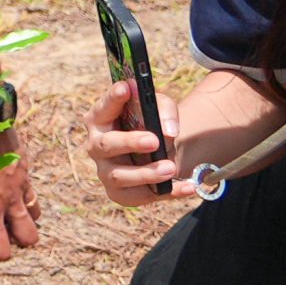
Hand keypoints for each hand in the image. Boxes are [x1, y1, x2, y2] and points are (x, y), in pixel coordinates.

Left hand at [0, 139, 40, 259]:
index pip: (0, 250)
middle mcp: (10, 201)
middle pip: (29, 238)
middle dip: (14, 240)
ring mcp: (21, 184)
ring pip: (35, 215)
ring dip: (22, 218)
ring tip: (3, 209)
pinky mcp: (25, 168)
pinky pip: (31, 191)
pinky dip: (22, 196)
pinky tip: (5, 187)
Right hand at [81, 78, 177, 204]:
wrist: (155, 153)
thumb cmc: (148, 124)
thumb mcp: (158, 108)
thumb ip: (163, 110)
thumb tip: (168, 130)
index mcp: (100, 119)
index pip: (103, 107)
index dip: (112, 98)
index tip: (126, 88)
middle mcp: (96, 146)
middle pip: (106, 145)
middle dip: (130, 142)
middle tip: (154, 140)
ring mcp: (106, 172)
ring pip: (119, 176)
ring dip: (146, 173)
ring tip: (171, 167)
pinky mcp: (121, 194)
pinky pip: (142, 196)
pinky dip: (169, 193)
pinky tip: (189, 187)